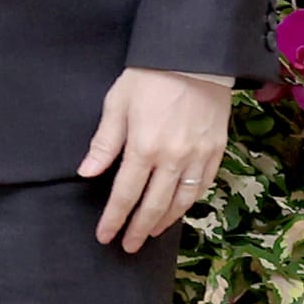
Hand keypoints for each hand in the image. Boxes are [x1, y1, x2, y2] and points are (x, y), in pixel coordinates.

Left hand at [80, 67, 230, 252]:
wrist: (194, 57)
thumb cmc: (150, 76)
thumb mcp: (117, 104)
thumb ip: (104, 142)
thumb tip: (86, 173)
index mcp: (143, 148)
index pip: (125, 195)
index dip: (114, 219)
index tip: (105, 236)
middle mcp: (172, 159)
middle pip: (153, 206)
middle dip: (138, 229)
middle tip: (128, 247)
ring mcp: (198, 156)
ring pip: (181, 201)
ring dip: (164, 221)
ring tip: (151, 233)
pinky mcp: (216, 150)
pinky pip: (203, 186)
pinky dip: (190, 202)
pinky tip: (179, 209)